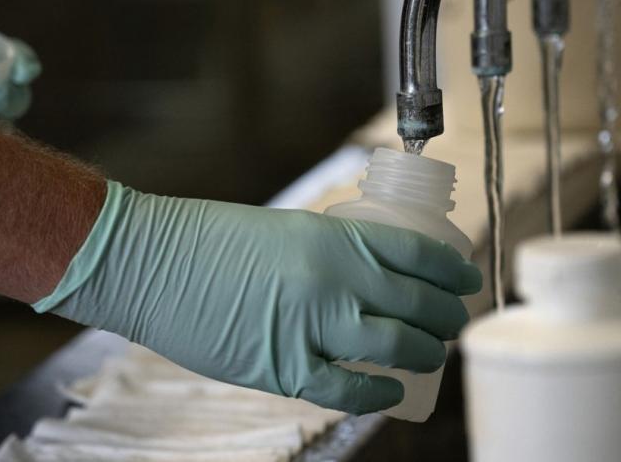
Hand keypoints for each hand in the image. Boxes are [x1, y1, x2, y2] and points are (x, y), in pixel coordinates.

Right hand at [36, 182, 481, 413]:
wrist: (153, 264)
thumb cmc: (210, 239)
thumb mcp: (286, 229)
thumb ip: (331, 252)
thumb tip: (368, 279)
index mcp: (335, 237)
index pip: (418, 254)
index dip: (453, 270)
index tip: (467, 277)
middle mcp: (334, 281)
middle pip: (418, 303)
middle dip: (448, 315)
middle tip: (454, 320)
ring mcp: (313, 327)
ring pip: (396, 347)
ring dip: (425, 352)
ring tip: (433, 352)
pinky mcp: (285, 368)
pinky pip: (349, 389)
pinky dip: (378, 392)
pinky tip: (391, 390)